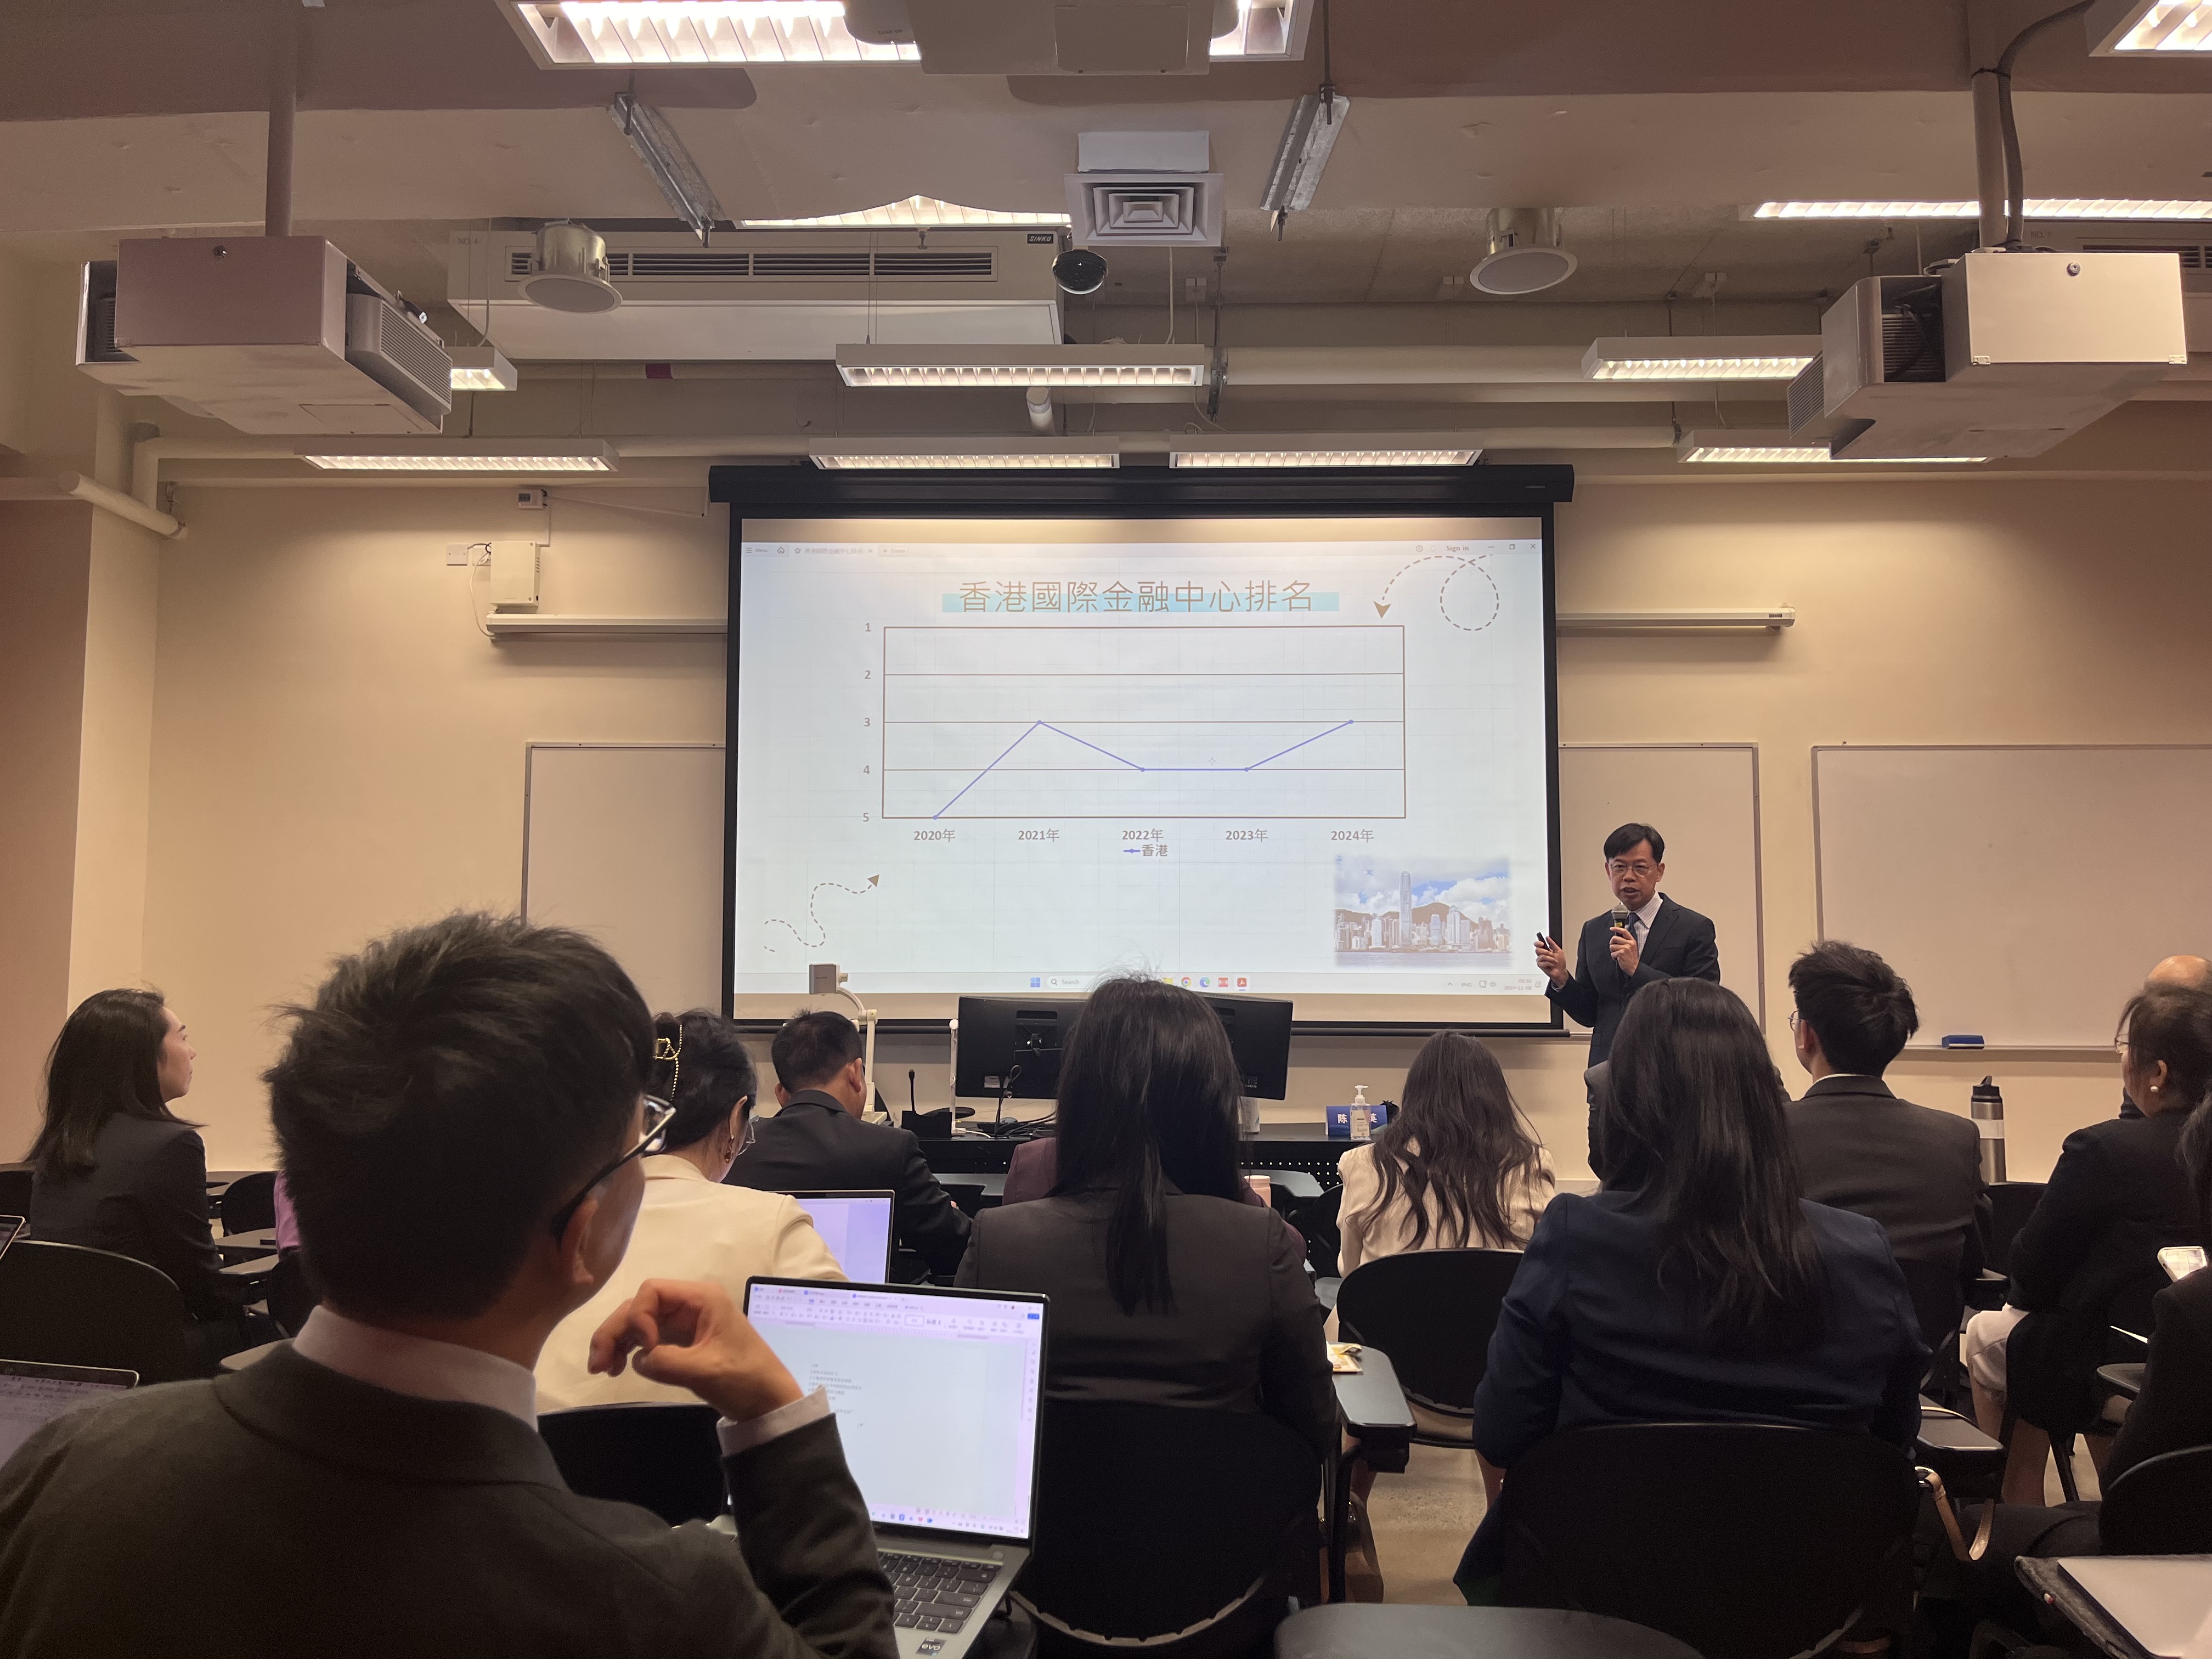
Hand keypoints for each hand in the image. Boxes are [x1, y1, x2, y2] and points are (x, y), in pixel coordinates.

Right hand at [589, 1278, 802, 1422]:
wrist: (766, 1401)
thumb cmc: (745, 1379)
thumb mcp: (707, 1371)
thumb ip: (668, 1362)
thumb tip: (638, 1359)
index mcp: (702, 1299)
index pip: (653, 1291)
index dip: (639, 1317)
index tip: (646, 1348)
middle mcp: (689, 1304)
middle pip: (640, 1306)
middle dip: (616, 1329)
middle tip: (597, 1363)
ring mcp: (683, 1322)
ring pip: (638, 1322)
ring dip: (615, 1341)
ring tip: (601, 1369)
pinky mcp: (679, 1341)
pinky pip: (645, 1338)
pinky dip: (628, 1350)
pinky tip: (616, 1368)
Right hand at [1533, 934, 1569, 988]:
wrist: (1561, 971)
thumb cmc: (1560, 962)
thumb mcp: (1558, 951)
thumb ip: (1552, 944)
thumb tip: (1547, 938)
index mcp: (1545, 950)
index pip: (1538, 944)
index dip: (1538, 943)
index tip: (1542, 943)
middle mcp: (1542, 955)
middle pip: (1537, 950)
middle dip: (1545, 952)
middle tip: (1551, 954)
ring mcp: (1540, 960)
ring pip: (1541, 956)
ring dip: (1549, 958)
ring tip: (1554, 961)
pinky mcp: (1540, 965)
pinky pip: (1542, 963)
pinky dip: (1549, 963)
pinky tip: (1551, 965)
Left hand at [1608, 925, 1640, 975]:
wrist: (1634, 967)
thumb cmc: (1631, 958)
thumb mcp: (1632, 947)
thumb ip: (1626, 941)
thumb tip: (1617, 936)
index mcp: (1632, 941)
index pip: (1624, 931)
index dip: (1616, 928)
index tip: (1611, 928)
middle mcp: (1629, 943)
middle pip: (1614, 938)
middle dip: (1612, 944)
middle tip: (1615, 949)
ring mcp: (1625, 948)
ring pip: (1611, 946)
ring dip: (1613, 951)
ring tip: (1618, 955)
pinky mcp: (1621, 953)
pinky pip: (1612, 953)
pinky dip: (1613, 957)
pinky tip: (1618, 959)